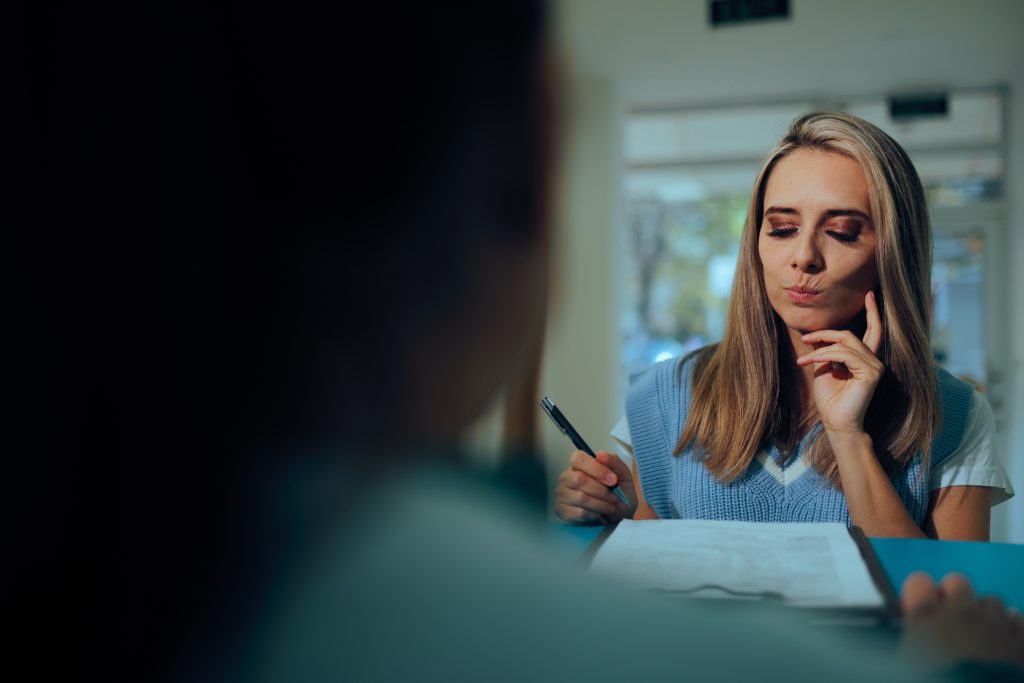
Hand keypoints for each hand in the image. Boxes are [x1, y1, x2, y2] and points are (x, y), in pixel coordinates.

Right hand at [554, 450, 635, 523]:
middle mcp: (567, 477)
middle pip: (579, 479)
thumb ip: (613, 462)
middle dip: (601, 490)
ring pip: (581, 498)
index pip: (579, 459)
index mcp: (579, 464)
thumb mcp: (622, 475)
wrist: (619, 515)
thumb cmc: (619, 492)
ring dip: (600, 504)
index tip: (613, 480)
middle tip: (613, 497)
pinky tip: (599, 514)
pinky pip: (579, 512)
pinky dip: (594, 515)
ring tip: (610, 507)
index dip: (597, 469)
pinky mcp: (563, 511)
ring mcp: (562, 494)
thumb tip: (601, 455)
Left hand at [797, 291, 883, 436]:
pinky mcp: (871, 373)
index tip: (870, 294)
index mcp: (865, 359)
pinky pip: (844, 354)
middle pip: (852, 334)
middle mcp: (874, 361)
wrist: (836, 422)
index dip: (872, 312)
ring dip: (819, 348)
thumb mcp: (824, 368)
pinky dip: (824, 355)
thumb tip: (818, 335)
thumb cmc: (830, 398)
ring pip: (845, 343)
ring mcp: (875, 367)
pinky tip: (809, 362)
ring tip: (803, 359)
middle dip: (827, 332)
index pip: (872, 330)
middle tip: (805, 338)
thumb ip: (826, 351)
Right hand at [900, 572, 1023, 670]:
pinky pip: (1019, 619)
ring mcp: (994, 625)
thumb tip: (913, 642)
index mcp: (925, 619)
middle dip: (954, 596)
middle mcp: (960, 614)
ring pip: (991, 600)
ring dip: (985, 612)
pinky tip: (1006, 638)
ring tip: (981, 632)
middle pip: (958, 582)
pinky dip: (1012, 626)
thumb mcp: (905, 665)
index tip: (921, 608)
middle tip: (951, 620)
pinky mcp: (1021, 643)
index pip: (919, 582)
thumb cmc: (931, 680)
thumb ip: (911, 644)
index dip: (920, 594)